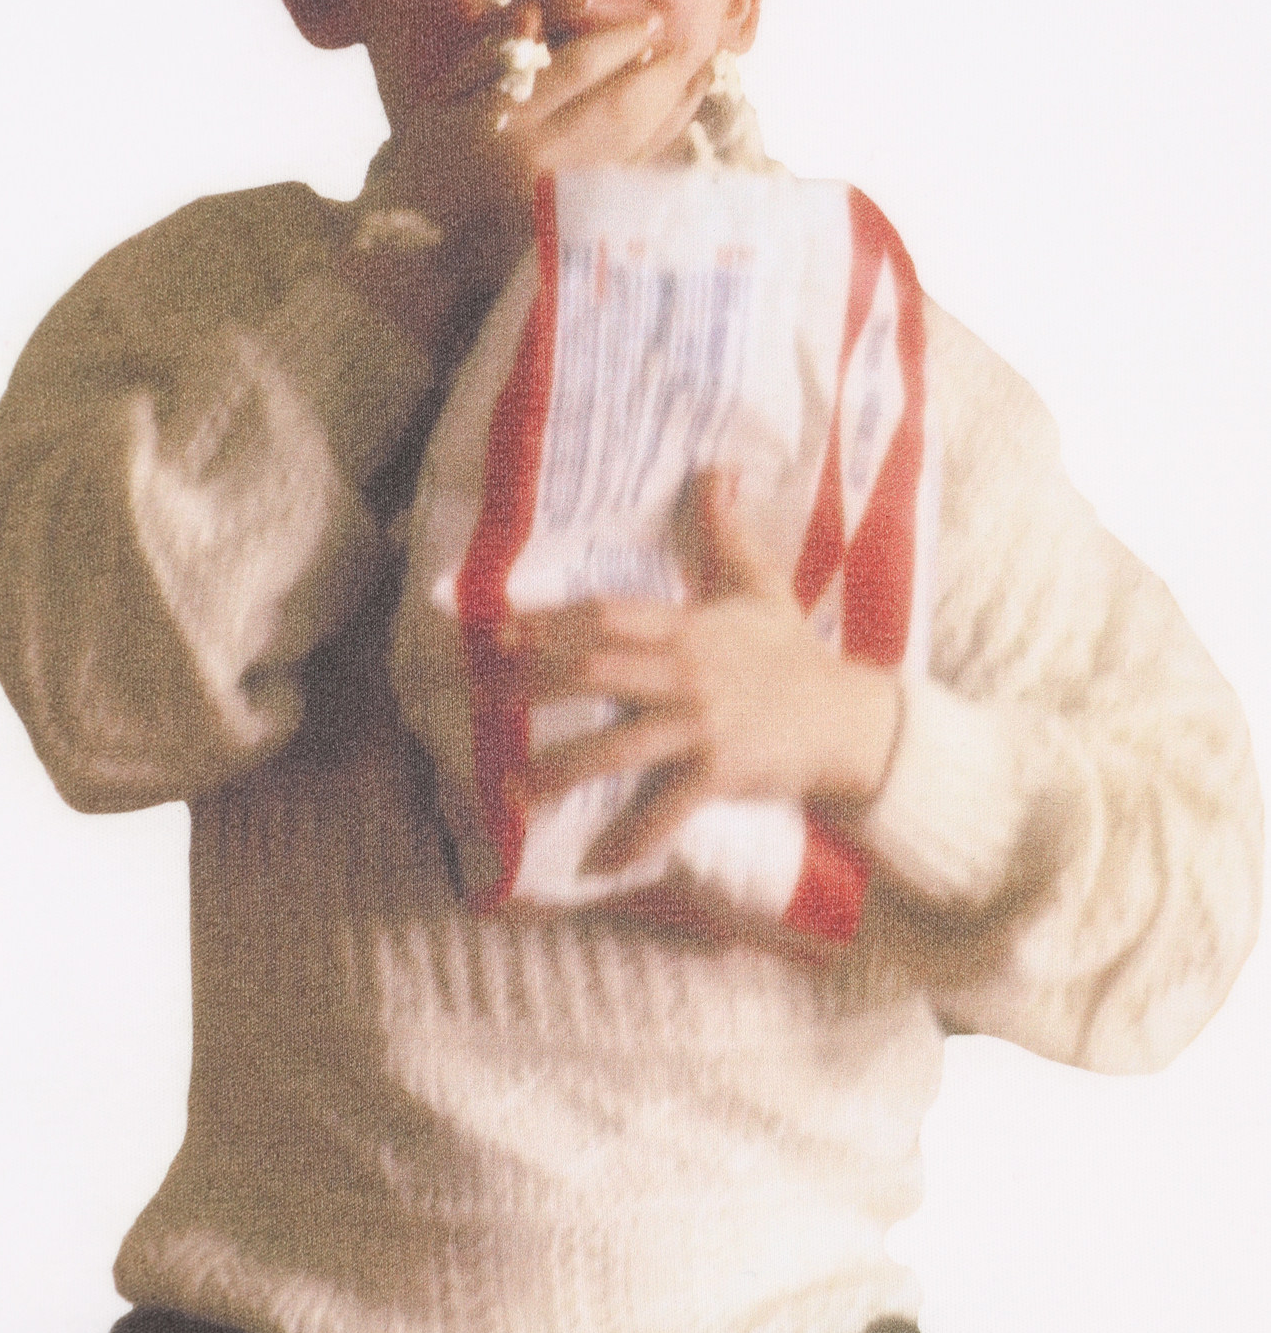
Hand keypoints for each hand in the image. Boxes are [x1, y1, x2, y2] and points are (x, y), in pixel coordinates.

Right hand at [352, 2, 714, 345]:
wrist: (409, 271)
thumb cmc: (415, 183)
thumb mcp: (435, 112)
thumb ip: (485, 60)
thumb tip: (533, 15)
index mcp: (501, 129)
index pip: (576, 70)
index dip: (617, 42)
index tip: (647, 24)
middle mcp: (542, 166)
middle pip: (622, 108)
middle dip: (663, 75)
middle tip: (690, 49)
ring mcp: (566, 206)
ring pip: (638, 146)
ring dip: (675, 110)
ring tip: (698, 79)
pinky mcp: (579, 236)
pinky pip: (632, 182)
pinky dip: (660, 150)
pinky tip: (676, 128)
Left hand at [498, 469, 902, 873]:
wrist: (851, 719)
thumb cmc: (796, 656)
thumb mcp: (763, 588)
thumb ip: (729, 534)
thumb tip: (718, 469)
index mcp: (688, 629)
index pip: (607, 615)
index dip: (550, 622)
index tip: (498, 632)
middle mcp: (689, 672)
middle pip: (598, 671)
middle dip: (534, 685)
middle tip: (481, 700)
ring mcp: (705, 724)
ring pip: (619, 746)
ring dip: (563, 770)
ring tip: (513, 790)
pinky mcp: (723, 771)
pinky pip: (668, 807)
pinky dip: (633, 837)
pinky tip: (596, 863)